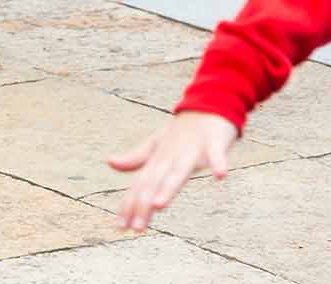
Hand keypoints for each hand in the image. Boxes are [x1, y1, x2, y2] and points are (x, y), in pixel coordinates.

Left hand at [108, 111, 238, 232]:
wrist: (209, 103)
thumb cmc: (183, 129)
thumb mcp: (157, 144)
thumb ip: (136, 157)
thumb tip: (109, 163)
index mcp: (159, 159)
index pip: (140, 184)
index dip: (130, 205)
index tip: (120, 228)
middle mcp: (171, 156)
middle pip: (156, 182)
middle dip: (144, 204)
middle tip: (137, 228)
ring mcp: (192, 148)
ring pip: (179, 170)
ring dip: (169, 186)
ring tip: (158, 204)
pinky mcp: (214, 141)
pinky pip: (217, 153)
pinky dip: (219, 162)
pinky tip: (221, 175)